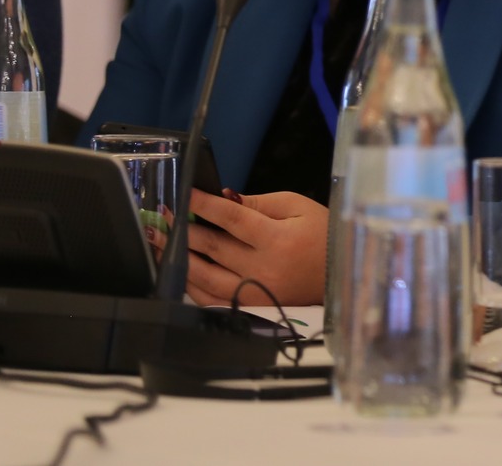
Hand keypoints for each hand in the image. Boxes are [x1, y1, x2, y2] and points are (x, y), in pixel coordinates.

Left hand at [156, 189, 327, 306]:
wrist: (342, 274)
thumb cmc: (323, 235)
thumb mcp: (298, 207)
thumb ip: (260, 203)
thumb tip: (225, 199)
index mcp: (277, 239)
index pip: (231, 218)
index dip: (203, 205)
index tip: (183, 194)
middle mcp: (262, 268)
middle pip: (212, 247)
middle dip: (182, 229)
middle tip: (160, 217)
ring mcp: (254, 292)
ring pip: (204, 277)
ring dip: (178, 258)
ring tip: (158, 242)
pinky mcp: (251, 308)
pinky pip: (212, 300)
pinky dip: (192, 285)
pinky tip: (179, 270)